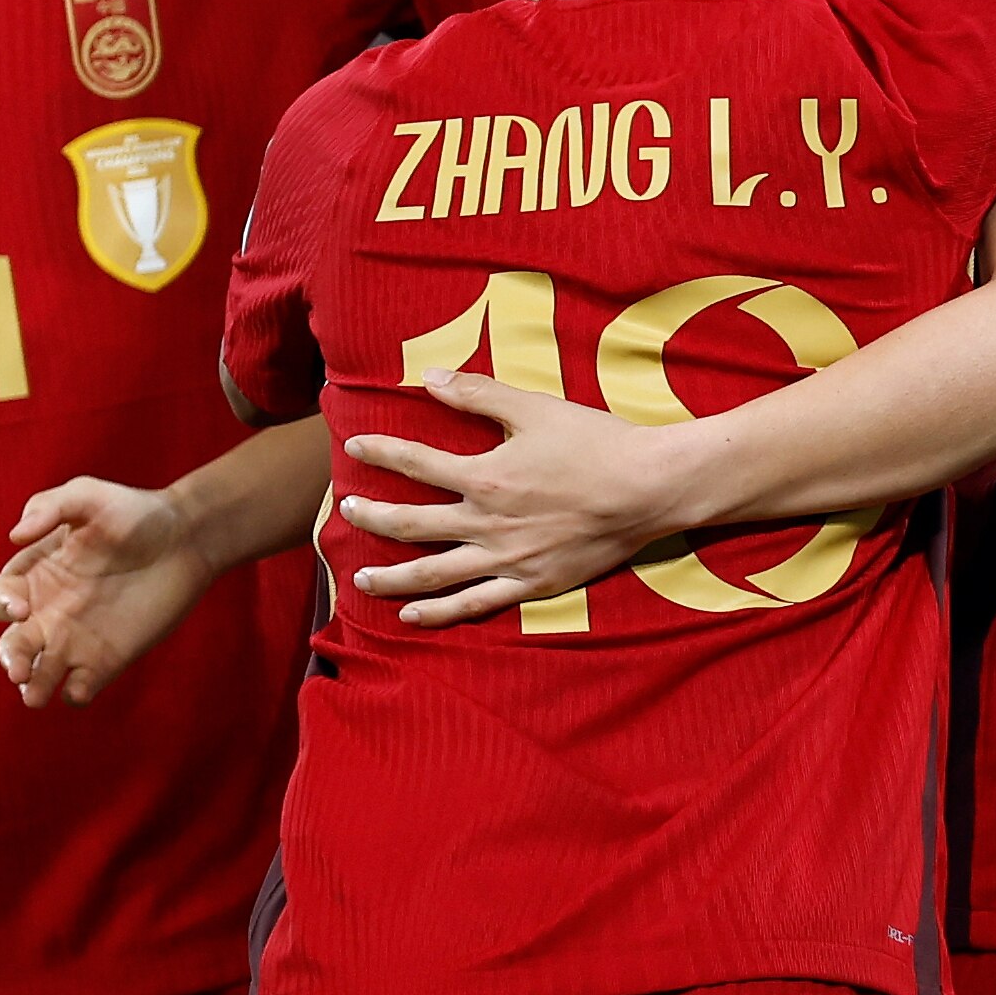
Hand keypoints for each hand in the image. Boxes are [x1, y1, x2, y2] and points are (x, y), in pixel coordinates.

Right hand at [0, 476, 210, 708]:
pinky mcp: (106, 661)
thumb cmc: (133, 511)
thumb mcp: (87, 495)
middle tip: (19, 670)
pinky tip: (80, 688)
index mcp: (35, 575)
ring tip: (35, 695)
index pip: (0, 599)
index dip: (2, 606)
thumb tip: (14, 536)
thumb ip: (48, 507)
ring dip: (32, 688)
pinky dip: (73, 694)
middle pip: (12, 645)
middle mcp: (48, 612)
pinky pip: (78, 688)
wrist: (186, 538)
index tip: (22, 607)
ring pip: (39, 674)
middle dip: (10, 659)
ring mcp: (75, 640)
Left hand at [335, 372, 693, 625]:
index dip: (380, 451)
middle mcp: (487, 524)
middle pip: (411, 524)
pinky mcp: (530, 585)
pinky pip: (474, 605)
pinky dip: (439, 613)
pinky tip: (411, 616)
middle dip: (372, 516)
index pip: (416, 462)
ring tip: (359, 578)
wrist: (649, 489)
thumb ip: (480, 394)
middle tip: (346, 510)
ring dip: (391, 576)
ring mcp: (506, 560)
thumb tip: (430, 378)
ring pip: (433, 574)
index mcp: (485, 476)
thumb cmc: (596, 443)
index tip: (354, 445)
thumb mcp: (536, 408)